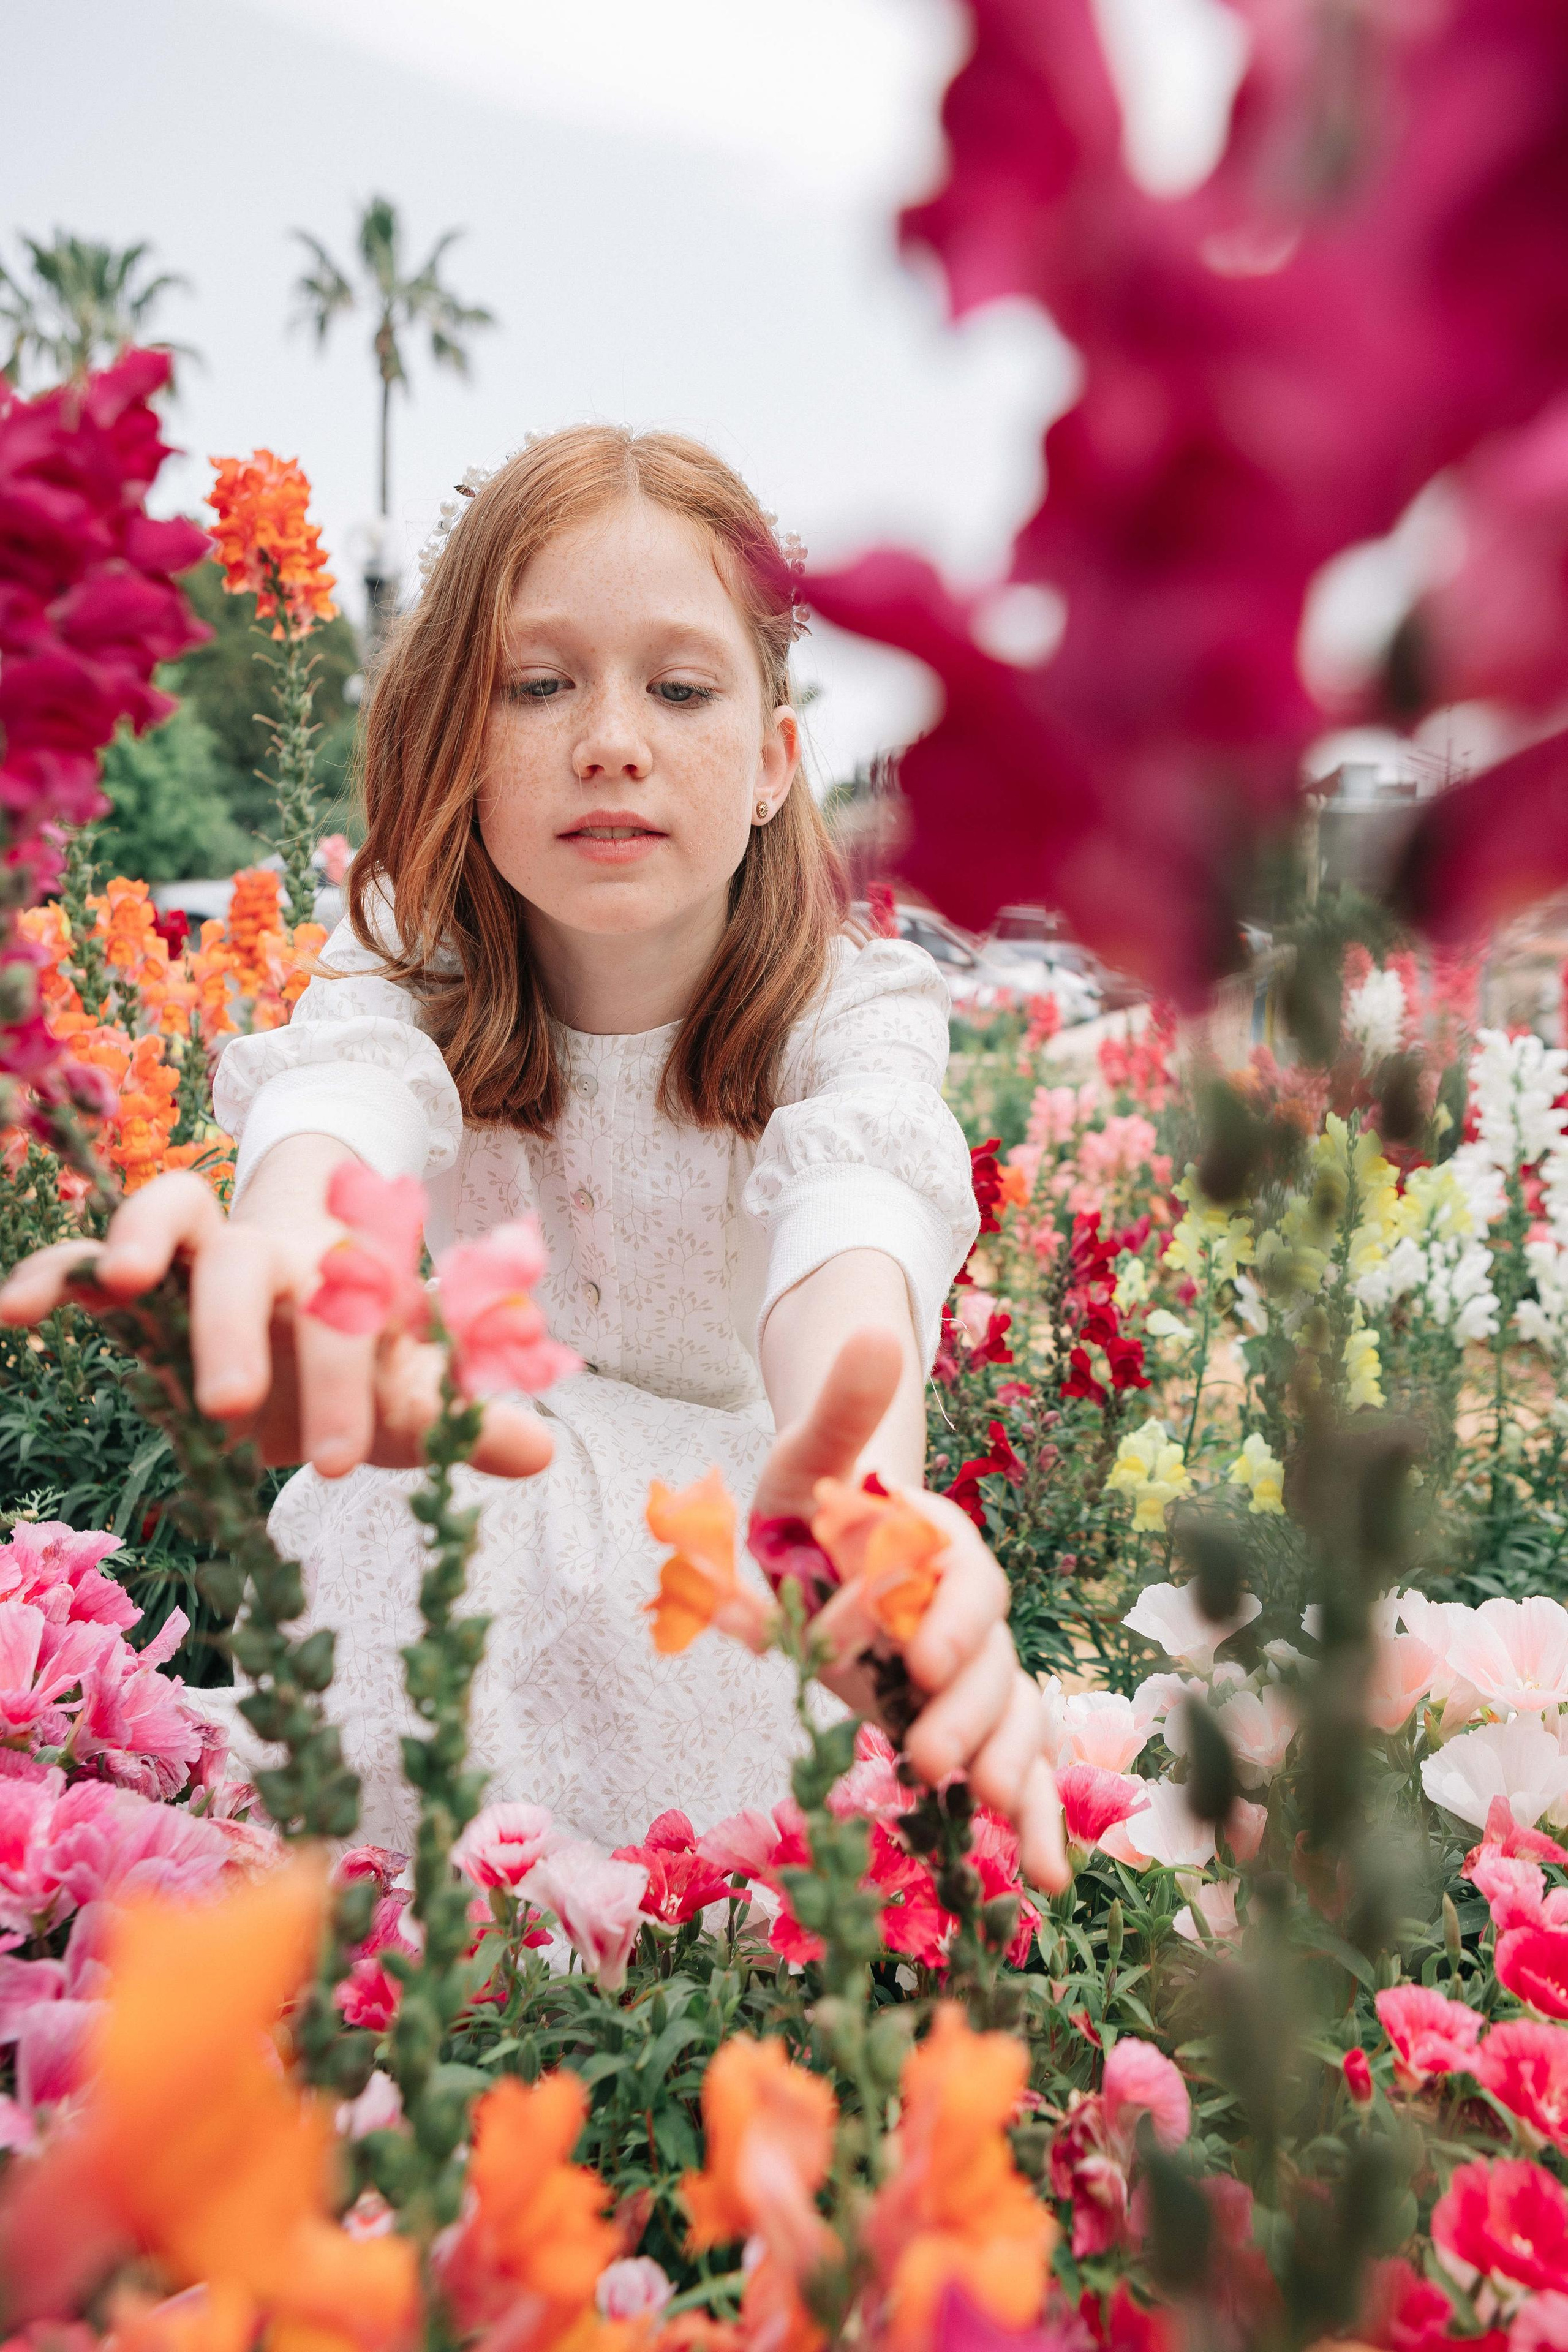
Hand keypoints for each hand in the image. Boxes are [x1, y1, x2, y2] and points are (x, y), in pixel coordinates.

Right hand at [0, 1162, 552, 1483]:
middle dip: (242, 1330)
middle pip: (257, 1269)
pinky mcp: (138, 1270)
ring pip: (175, 1217)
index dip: (353, 1382)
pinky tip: (16, 1314)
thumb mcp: (414, 1389)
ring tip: (121, 1285)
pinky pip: (88, 1259)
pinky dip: (53, 1274)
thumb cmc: (366, 1355)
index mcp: (353, 1283)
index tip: (342, 1461)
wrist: (313, 1286)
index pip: (358, 1323)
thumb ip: (465, 1417)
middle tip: (234, 1407)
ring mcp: (205, 1254)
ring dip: (145, 1240)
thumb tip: (542, 1449)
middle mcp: (278, 1257)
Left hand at [751, 1328, 1067, 1891]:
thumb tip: (867, 1333)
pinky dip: (1038, 1816)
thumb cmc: (806, 1498)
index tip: (915, 1657)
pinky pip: (1018, 1763)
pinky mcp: (965, 1716)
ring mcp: (974, 1665)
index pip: (962, 1580)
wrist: (814, 1539)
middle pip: (992, 1659)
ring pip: (1017, 1715)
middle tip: (929, 1760)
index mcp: (937, 1541)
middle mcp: (968, 1605)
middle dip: (970, 1712)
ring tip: (999, 1820)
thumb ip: (842, 1409)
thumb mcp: (806, 1455)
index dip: (949, 1619)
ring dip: (1015, 1767)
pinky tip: (1044, 1873)